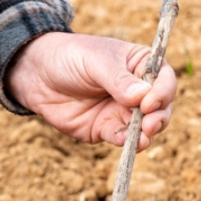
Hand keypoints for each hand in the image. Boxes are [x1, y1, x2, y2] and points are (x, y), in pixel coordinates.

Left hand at [5, 32, 176, 149]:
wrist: (37, 74)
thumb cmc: (70, 57)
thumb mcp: (95, 62)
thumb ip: (118, 80)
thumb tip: (142, 98)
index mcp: (140, 65)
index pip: (164, 79)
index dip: (162, 92)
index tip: (150, 102)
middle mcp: (137, 91)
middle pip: (161, 108)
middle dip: (159, 117)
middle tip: (150, 124)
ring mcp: (122, 111)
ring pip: (145, 127)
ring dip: (147, 134)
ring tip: (142, 137)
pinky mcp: (105, 129)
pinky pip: (122, 139)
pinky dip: (127, 143)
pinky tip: (125, 142)